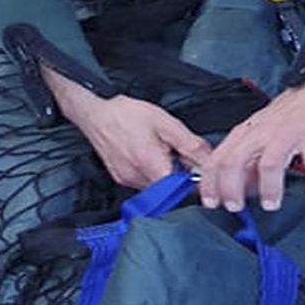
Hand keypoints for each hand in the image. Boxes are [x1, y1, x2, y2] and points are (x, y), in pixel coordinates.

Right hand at [46, 74, 211, 190]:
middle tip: (180, 155)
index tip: (197, 169)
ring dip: (166, 175)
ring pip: (157, 188)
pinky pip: (144, 184)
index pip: (181, 189)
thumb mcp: (165, 123)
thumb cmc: (127, 114)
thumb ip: (189, 144)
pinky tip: (150, 156)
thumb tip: (209, 160)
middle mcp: (137, 178)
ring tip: (163, 152)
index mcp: (151, 164)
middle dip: (180, 176)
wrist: (95, 114)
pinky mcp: (121, 180)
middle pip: (169, 190)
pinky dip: (152, 173)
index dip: (193, 182)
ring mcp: (127, 181)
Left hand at [198, 73, 304, 213]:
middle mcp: (262, 133)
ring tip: (272, 204)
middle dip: (230, 188)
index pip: (218, 159)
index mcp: (247, 134)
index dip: (210, 183)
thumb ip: (249, 160)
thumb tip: (238, 189)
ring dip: (268, 187)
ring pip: (269, 162)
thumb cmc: (290, 114)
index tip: (210, 202)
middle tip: (235, 207)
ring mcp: (287, 132)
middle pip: (235, 160)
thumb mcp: (261, 134)